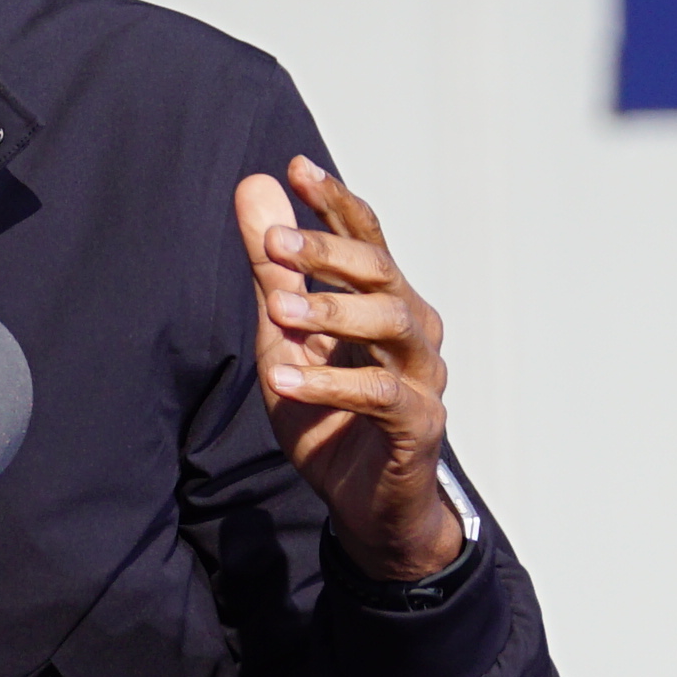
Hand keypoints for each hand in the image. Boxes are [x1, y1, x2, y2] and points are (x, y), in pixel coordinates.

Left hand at [238, 158, 468, 586]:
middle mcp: (414, 331)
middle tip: (277, 243)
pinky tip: (285, 380)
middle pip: (382, 273)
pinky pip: (381, 394)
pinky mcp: (419, 425)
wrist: (366, 507)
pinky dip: (330, 385)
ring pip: (392, 325)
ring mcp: (422, 377)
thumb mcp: (285, 338)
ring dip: (333, 314)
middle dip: (328, 254)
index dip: (335, 203)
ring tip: (279, 312)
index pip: (367, 239)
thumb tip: (253, 185)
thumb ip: (273, 269)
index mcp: (386, 302)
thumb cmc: (331, 419)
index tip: (298, 169)